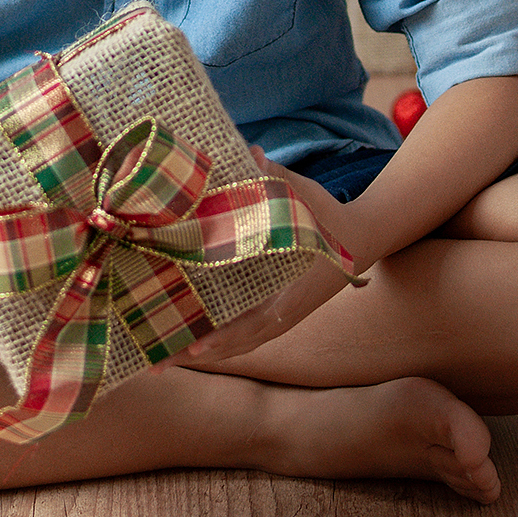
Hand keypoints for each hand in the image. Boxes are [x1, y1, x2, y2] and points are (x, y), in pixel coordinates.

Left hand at [156, 146, 368, 370]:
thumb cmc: (329, 217)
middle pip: (236, 344)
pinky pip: (245, 337)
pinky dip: (218, 344)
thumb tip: (250, 152)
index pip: (255, 322)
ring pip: (238, 345)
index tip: (196, 345)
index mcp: (291, 291)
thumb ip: (276, 177)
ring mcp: (282, 318)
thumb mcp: (306, 196)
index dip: (225, 336)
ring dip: (203, 353)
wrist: (361, 238)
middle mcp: (284, 314)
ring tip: (161, 360)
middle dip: (197, 352)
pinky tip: (190, 344)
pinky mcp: (278, 316)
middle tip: (155, 364)